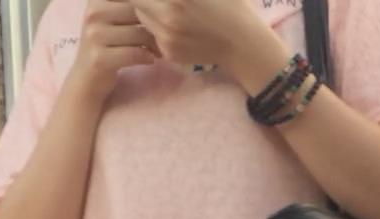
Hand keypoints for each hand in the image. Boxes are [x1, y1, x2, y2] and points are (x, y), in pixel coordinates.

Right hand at [63, 0, 160, 103]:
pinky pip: (135, 53)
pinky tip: (149, 59)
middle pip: (139, 12)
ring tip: (156, 50)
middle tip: (164, 37)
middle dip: (156, 26)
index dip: (150, 10)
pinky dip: (147, 57)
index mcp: (97, 0)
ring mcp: (94, 35)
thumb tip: (165, 3)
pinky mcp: (99, 58)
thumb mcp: (113, 19)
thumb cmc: (106, 45)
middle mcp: (93, 13)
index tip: (159, 20)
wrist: (86, 78)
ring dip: (154, 44)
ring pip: (139, 33)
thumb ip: (132, 6)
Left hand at [125, 0, 274, 74]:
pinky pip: (153, 35)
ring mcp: (167, 35)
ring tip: (167, 10)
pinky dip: (158, 28)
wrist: (243, 43)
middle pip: (135, 1)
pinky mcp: (169, 51)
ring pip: (141, 18)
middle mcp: (169, 13)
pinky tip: (176, 26)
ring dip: (147, 11)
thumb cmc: (230, 6)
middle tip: (158, 1)